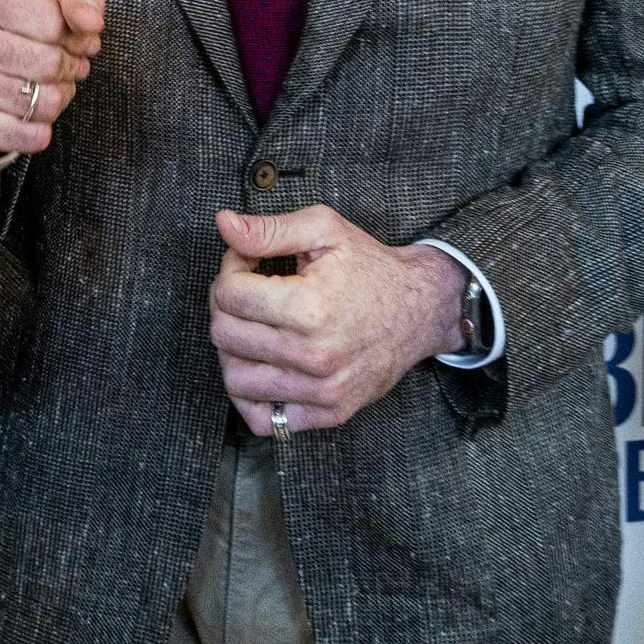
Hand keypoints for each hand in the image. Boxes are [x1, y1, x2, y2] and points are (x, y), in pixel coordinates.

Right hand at [0, 0, 104, 155]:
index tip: (76, 40)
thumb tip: (90, 23)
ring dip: (58, 98)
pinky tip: (41, 122)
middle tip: (69, 65)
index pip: (53, 24)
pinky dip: (36, 133)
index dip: (78, 37)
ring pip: (35, 102)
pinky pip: (12, 134)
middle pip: (46, 64)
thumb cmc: (26, 16)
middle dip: (69, 68)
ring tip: (53, 85)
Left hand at [207, 206, 464, 437]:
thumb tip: (223, 223)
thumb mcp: (323, 229)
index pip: (228, 294)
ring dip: (234, 350)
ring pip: (235, 379)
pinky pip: (264, 419)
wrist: (420, 310)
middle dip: (226, 306)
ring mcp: (323, 390)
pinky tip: (261, 365)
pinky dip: (251, 395)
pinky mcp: (330, 413)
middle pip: (225, 335)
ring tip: (255, 327)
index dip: (230, 269)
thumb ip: (268, 229)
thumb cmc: (369, 267)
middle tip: (249, 292)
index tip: (249, 264)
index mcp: (310, 307)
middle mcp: (316, 355)